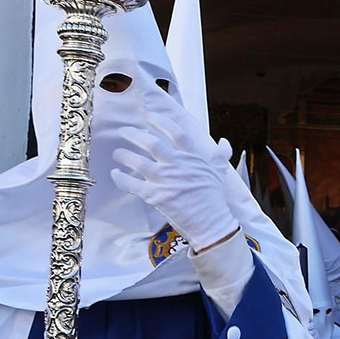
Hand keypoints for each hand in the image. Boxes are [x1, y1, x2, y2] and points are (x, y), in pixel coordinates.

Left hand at [111, 101, 238, 251]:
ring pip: (137, 161)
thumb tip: (224, 142)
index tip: (150, 116)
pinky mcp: (154, 195)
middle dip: (133, 134)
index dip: (161, 122)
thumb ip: (220, 156)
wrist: (211, 222)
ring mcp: (164, 180)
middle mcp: (177, 165)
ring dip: (123, 155)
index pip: (176, 133)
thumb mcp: (220, 173)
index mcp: (193, 158)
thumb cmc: (215, 199)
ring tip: (117, 153)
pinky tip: (115, 174)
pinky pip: (130, 184)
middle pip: (151, 142)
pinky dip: (119, 178)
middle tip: (124, 131)